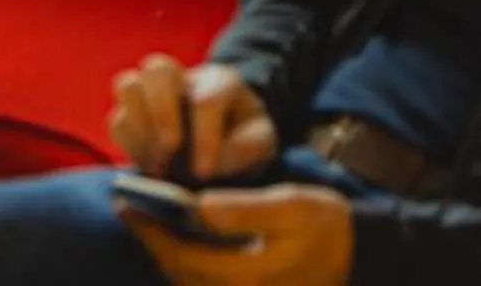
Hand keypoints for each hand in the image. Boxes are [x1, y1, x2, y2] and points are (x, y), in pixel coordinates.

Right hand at [109, 55, 275, 183]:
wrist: (232, 134)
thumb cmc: (246, 136)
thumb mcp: (262, 141)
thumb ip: (245, 148)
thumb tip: (211, 164)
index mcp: (219, 81)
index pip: (205, 99)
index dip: (203, 137)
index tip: (205, 172)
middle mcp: (183, 80)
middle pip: (156, 68)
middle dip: (160, 112)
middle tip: (171, 151)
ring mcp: (155, 95)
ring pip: (127, 85)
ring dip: (138, 126)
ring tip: (157, 163)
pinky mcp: (136, 119)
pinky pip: (117, 120)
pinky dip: (128, 145)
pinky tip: (149, 168)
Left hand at [117, 184, 352, 284]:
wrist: (352, 257)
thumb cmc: (323, 224)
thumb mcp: (293, 205)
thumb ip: (246, 210)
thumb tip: (198, 206)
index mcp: (244, 274)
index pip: (182, 255)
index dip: (152, 231)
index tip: (128, 203)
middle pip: (177, 273)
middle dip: (151, 241)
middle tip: (128, 208)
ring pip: (185, 282)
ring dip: (163, 253)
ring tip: (147, 222)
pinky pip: (200, 284)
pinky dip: (182, 264)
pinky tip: (177, 241)